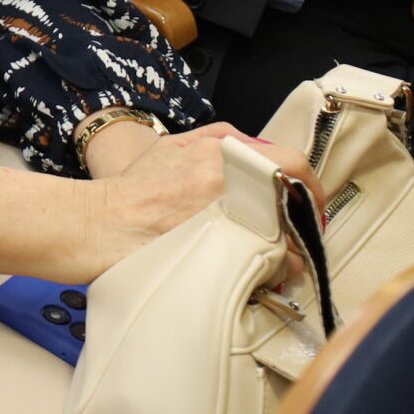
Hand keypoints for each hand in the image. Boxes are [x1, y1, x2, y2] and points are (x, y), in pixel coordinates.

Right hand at [76, 122, 320, 281]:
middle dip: (301, 223)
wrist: (105, 225)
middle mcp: (234, 184)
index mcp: (225, 154)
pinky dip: (270, 275)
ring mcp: (232, 222)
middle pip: (298, 206)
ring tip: (274, 262)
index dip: (308, 186)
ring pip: (290, 243)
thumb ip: (219, 138)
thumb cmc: (134, 190)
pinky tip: (257, 276)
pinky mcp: (225, 256)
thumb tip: (256, 147)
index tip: (305, 202)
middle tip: (295, 236)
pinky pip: (268, 269)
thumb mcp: (175, 144)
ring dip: (287, 253)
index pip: (295, 162)